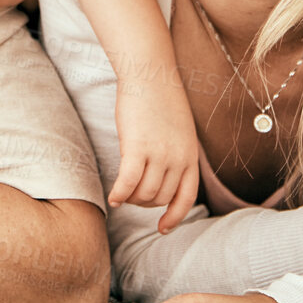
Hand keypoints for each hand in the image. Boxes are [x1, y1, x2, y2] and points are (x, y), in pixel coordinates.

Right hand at [109, 80, 200, 232]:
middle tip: (132, 196)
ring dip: (131, 199)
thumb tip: (165, 177)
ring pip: (144, 194)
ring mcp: (159, 154)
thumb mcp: (180, 131)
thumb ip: (177, 155)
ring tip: (122, 193)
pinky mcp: (137, 147)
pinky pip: (128, 183)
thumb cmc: (161, 100)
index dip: (174, 216)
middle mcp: (178, 159)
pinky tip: (112, 198)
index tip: (163, 228)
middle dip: (144, 203)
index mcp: (190, 156)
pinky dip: (119, 194)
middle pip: (160, 198)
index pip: (186, 198)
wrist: (150, 75)